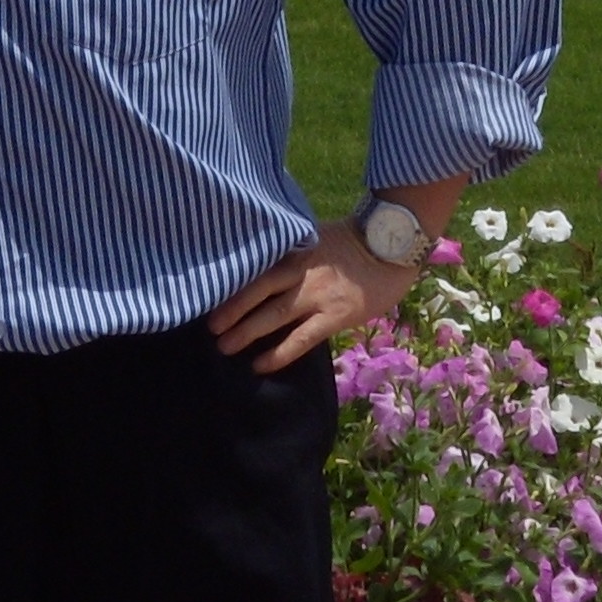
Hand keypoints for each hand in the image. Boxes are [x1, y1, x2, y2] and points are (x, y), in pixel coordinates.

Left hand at [208, 219, 413, 375]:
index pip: (255, 268)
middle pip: (256, 293)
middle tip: (209, 328)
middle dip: (230, 312)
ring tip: (225, 347)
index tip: (209, 295)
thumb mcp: (315, 236)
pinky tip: (261, 364)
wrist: (393, 246)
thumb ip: (291, 251)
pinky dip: (278, 354)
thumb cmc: (354, 239)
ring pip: (273, 317)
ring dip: (246, 333)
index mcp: (294, 250)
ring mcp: (317, 296)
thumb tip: (263, 264)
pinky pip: (300, 339)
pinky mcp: (334, 316)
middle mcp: (301, 272)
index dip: (231, 285)